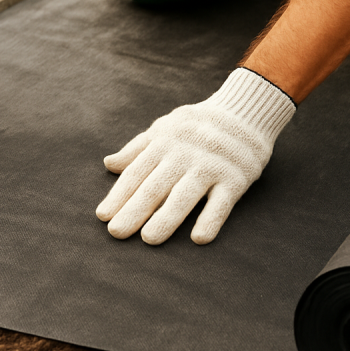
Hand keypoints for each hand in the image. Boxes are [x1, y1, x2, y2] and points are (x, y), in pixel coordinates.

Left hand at [96, 68, 295, 244]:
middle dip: (134, 209)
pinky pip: (222, 202)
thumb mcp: (165, 128)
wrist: (246, 111)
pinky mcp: (236, 178)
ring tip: (149, 239)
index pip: (137, 172)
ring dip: (167, 217)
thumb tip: (109, 164)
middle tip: (116, 232)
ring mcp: (211, 166)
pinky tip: (199, 238)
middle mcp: (185, 154)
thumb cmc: (198, 125)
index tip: (103, 216)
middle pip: (156, 185)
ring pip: (185, 195)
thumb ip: (138, 148)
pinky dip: (211, 219)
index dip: (119, 194)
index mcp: (164, 142)